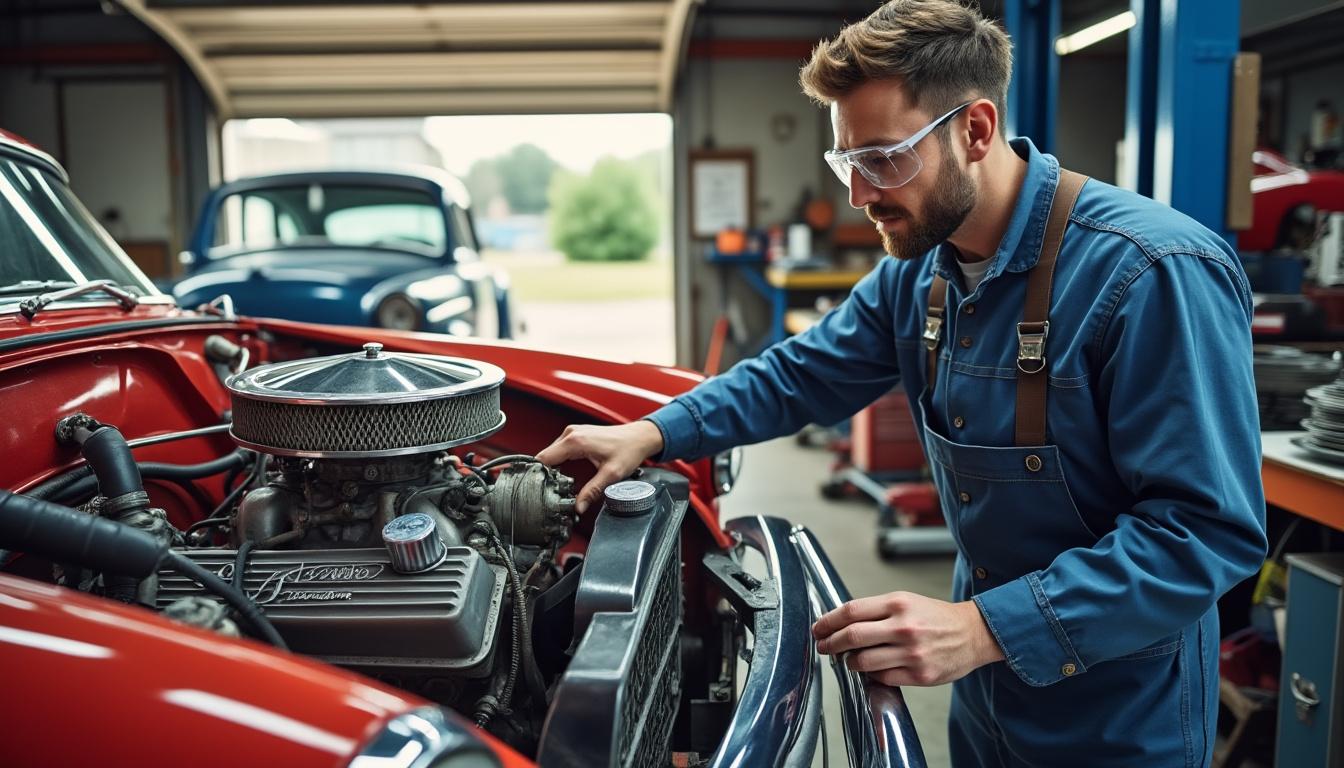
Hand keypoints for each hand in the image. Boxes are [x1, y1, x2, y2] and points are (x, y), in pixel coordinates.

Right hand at [535, 421, 664, 513]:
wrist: (640, 437)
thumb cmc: (629, 450)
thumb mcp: (611, 475)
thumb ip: (592, 492)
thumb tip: (578, 507)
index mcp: (575, 441)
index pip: (543, 459)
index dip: (539, 475)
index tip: (542, 489)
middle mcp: (571, 433)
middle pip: (546, 457)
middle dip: (547, 474)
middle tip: (555, 490)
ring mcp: (573, 432)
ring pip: (552, 453)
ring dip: (554, 468)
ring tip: (562, 483)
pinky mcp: (578, 434)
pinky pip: (560, 449)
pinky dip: (561, 461)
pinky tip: (568, 473)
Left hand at [812, 591, 1004, 686]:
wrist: (973, 634)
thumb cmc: (936, 617)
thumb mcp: (905, 601)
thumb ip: (875, 611)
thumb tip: (842, 623)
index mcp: (898, 604)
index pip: (851, 611)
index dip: (828, 621)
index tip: (819, 628)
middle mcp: (904, 627)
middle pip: (852, 636)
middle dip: (831, 643)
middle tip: (823, 646)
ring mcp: (912, 653)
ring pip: (863, 661)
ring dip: (850, 662)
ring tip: (849, 659)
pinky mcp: (920, 675)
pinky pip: (882, 677)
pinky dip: (871, 674)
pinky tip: (872, 668)